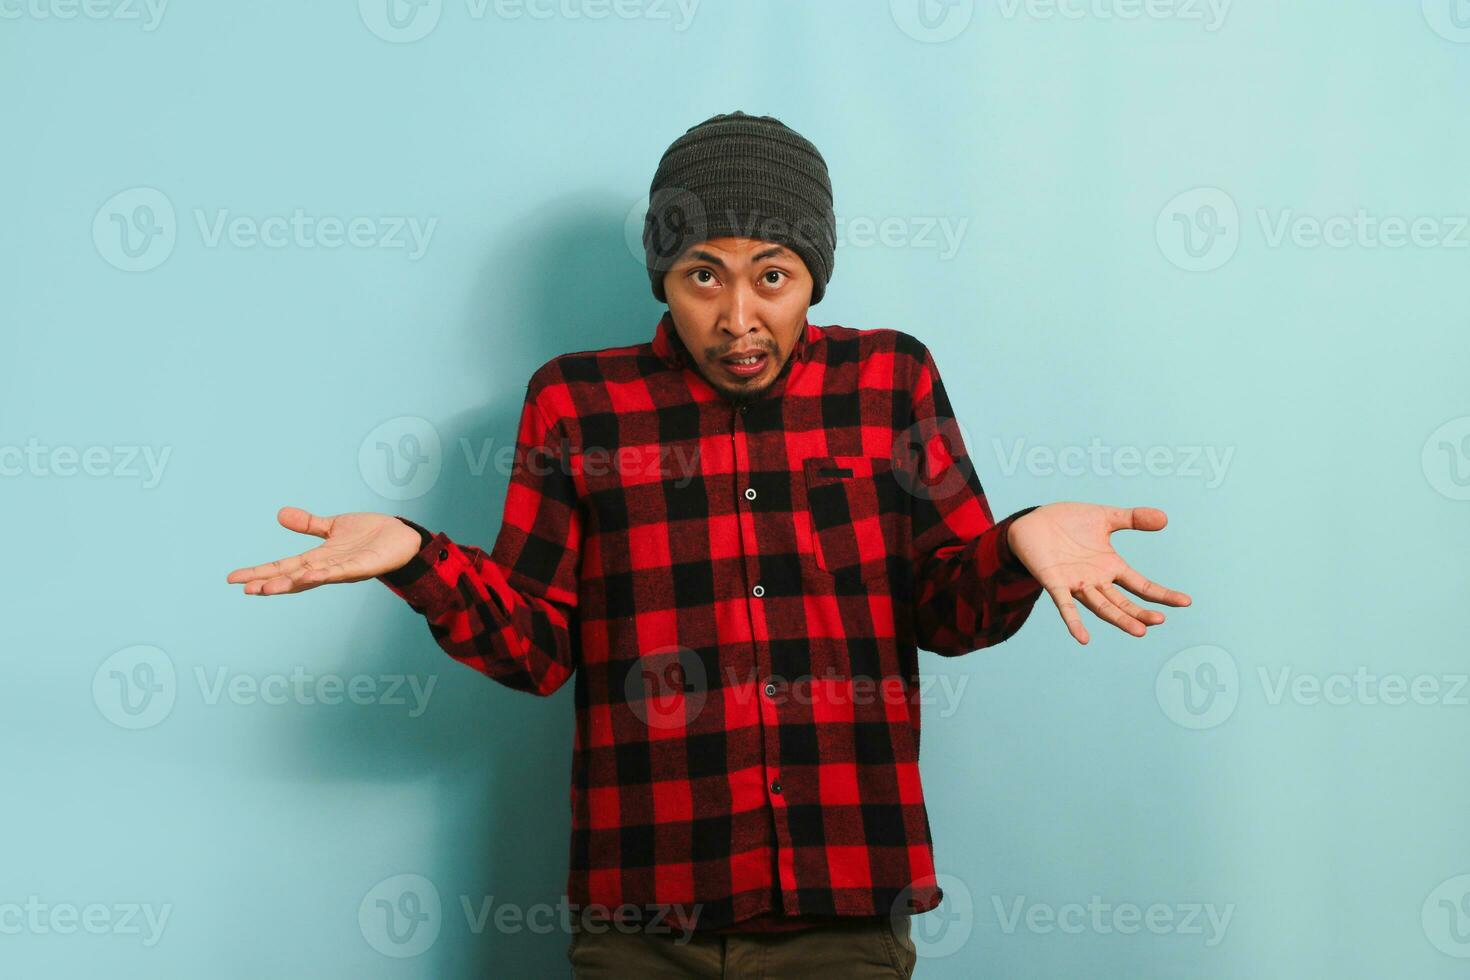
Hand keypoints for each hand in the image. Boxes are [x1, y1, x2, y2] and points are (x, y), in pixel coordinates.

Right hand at [225, 507, 423, 595]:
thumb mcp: (333, 526)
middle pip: (292, 577)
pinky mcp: (363, 566)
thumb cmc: (370, 535)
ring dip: (290, 583)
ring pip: (312, 578)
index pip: (282, 567)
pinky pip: (341, 571)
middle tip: (246, 589)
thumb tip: (280, 515)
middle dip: (269, 583)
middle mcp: (327, 567)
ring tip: (267, 589)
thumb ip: (308, 524)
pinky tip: (309, 575)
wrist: (402, 537)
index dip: (259, 572)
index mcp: (318, 558)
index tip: (234, 579)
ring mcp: (344, 569)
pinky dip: (325, 574)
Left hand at [1006, 502, 1190, 643]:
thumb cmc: (1068, 522)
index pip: (1141, 585)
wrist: (1032, 522)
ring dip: (1118, 619)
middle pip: (1122, 602)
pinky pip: (1065, 605)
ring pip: (1101, 606)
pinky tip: (1082, 638)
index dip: (1162, 594)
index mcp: (1110, 567)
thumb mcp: (1104, 517)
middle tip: (1159, 621)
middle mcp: (1095, 580)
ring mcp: (1075, 584)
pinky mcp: (1054, 582)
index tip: (1186, 601)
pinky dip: (1073, 622)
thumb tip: (1165, 518)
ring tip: (1139, 631)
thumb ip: (1133, 518)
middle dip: (1140, 612)